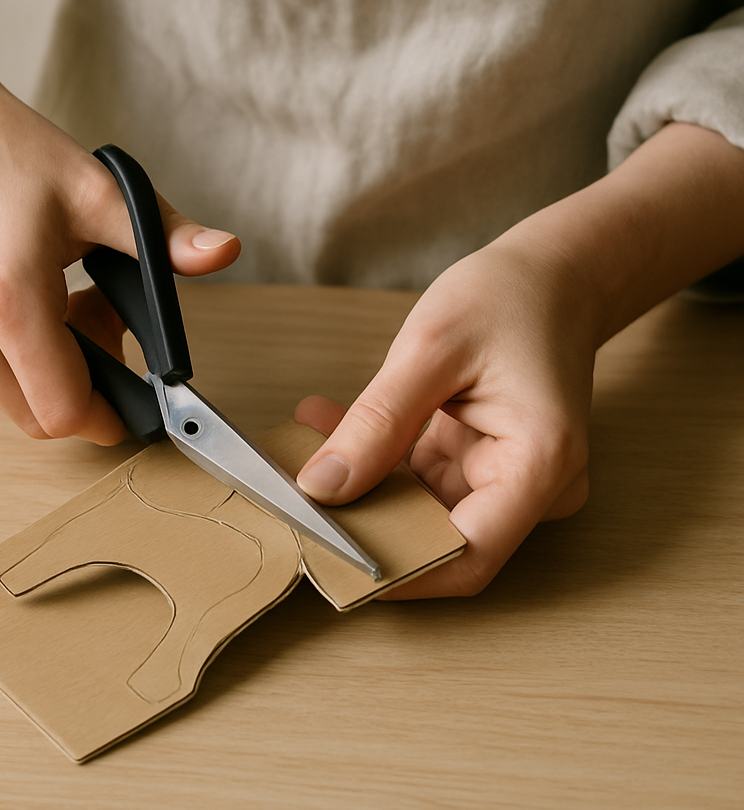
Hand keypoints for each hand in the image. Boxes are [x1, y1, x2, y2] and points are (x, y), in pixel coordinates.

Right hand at [0, 76, 239, 443]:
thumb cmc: (5, 152)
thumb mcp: (98, 190)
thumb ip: (164, 235)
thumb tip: (223, 252)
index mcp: (6, 296)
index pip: (63, 410)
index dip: (109, 416)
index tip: (139, 398)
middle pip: (40, 417)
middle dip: (88, 390)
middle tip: (107, 325)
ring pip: (13, 402)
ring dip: (54, 374)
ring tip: (72, 303)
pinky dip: (23, 360)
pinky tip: (39, 304)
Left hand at [295, 240, 592, 597]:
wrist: (552, 276)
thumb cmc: (507, 299)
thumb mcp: (430, 350)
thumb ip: (377, 423)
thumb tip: (323, 488)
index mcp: (539, 464)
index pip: (465, 556)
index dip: (394, 570)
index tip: (326, 557)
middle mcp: (534, 488)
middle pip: (439, 538)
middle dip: (363, 518)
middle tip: (294, 488)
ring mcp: (511, 481)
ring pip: (421, 511)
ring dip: (361, 483)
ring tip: (306, 436)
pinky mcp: (485, 466)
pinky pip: (422, 482)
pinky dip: (378, 460)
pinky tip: (333, 424)